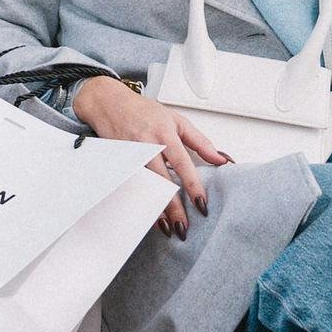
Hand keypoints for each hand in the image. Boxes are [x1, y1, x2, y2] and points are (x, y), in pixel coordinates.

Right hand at [72, 76, 230, 236]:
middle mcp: (147, 145)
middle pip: (162, 181)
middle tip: (184, 226)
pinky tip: (146, 215)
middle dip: (173, 207)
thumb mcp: (177, 121)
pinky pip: (131, 186)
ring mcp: (131, 155)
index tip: (201, 204)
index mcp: (164, 134)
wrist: (109, 103)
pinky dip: (140, 202)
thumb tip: (222, 159)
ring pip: (145, 188)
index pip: (182, 164)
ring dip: (156, 210)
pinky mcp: (118, 162)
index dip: (192, 186)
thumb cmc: (144, 111)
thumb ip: (201, 142)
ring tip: (167, 228)